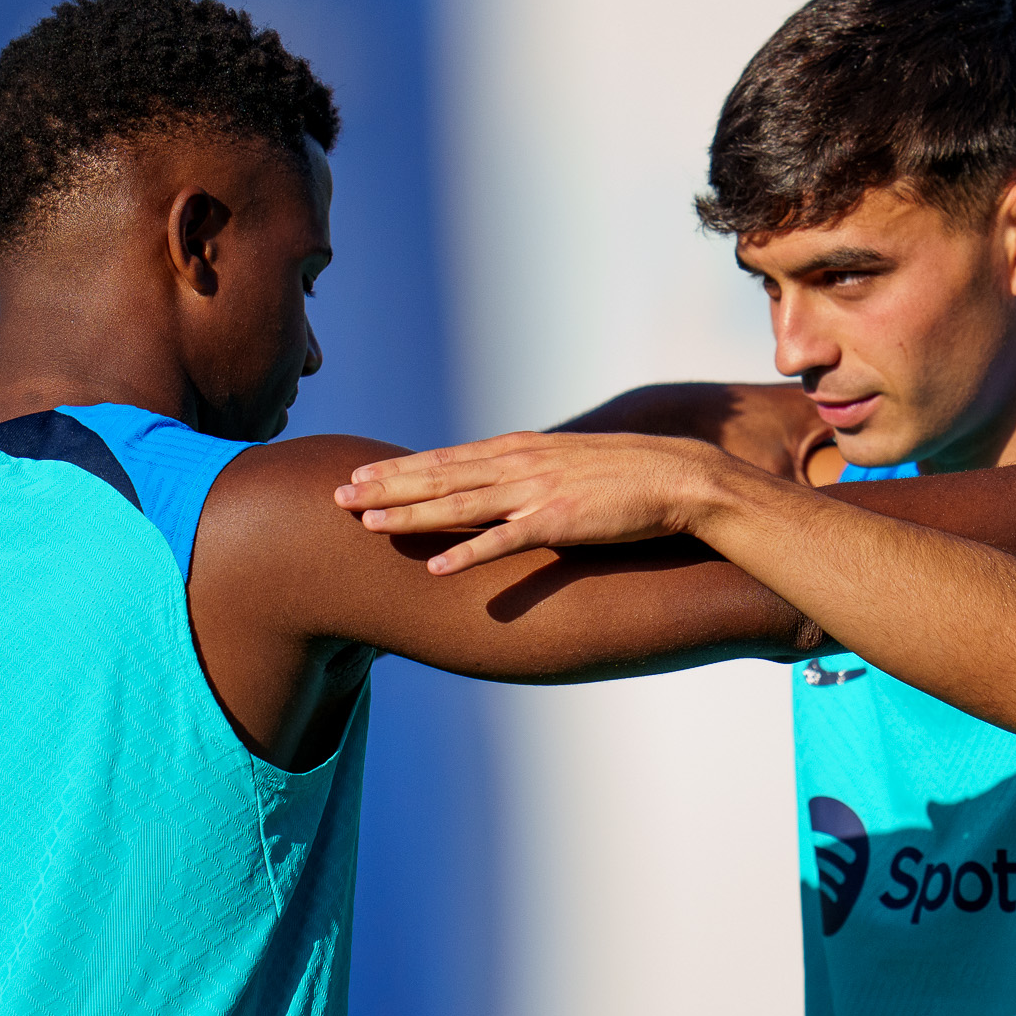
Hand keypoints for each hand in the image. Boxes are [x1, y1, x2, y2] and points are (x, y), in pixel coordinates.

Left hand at [335, 430, 738, 573]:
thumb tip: (500, 482)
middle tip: (337, 496)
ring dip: (410, 515)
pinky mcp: (558, 522)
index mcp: (520, 449)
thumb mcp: (568, 462)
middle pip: (438, 476)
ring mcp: (536, 492)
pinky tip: (434, 566)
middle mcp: (519, 464)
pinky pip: (503, 542)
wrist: (678, 476)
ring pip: (458, 504)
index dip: (398, 468)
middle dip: (385, 488)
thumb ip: (530, 471)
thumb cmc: (627, 475)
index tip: (358, 473)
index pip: (446, 458)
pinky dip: (466, 553)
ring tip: (366, 525)